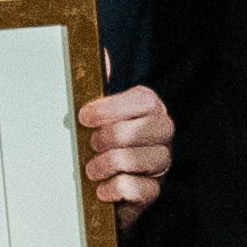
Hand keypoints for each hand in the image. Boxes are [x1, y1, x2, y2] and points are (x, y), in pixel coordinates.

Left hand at [77, 83, 173, 228]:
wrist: (95, 186)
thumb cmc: (97, 144)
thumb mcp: (95, 114)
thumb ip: (99, 84)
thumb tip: (102, 54)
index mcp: (150, 109)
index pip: (144, 101)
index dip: (112, 108)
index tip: (84, 117)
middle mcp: (162, 133)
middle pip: (142, 130)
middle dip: (108, 138)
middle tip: (90, 144)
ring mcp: (161, 164)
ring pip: (139, 159)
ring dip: (106, 165)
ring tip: (91, 170)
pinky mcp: (153, 192)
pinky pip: (137, 188)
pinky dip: (113, 188)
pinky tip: (101, 189)